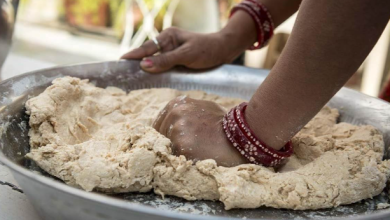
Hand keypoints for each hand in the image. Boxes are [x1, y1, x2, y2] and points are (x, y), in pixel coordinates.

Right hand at [121, 27, 240, 72]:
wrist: (224, 51)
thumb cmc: (207, 50)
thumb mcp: (186, 55)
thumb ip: (165, 61)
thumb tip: (143, 66)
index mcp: (167, 36)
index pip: (146, 48)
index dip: (133, 56)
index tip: (119, 62)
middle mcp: (167, 43)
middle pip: (148, 56)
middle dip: (136, 64)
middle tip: (121, 75)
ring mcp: (171, 52)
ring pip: (155, 63)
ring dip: (146, 71)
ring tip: (131, 79)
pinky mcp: (176, 61)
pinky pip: (163, 68)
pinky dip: (156, 73)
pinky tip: (149, 79)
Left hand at [153, 96, 247, 166]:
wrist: (240, 135)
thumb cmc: (224, 124)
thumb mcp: (203, 108)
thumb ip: (185, 112)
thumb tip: (174, 122)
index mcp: (176, 104)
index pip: (158, 125)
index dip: (166, 136)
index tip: (174, 144)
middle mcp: (174, 114)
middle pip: (160, 136)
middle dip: (169, 144)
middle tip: (186, 150)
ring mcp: (177, 130)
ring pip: (167, 148)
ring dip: (176, 153)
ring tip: (194, 154)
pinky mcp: (182, 146)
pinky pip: (175, 158)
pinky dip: (182, 161)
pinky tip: (195, 159)